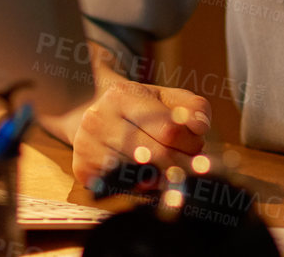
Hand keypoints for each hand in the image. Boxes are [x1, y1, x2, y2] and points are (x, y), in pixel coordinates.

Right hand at [65, 66, 211, 187]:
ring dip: (164, 177)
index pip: (169, 130)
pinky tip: (148, 178)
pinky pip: (124, 188)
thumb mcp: (166, 98)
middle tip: (190, 164)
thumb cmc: (138, 108)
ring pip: (141, 175)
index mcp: (122, 94)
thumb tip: (200, 127)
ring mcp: (87, 146)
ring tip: (169, 168)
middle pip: (156, 156)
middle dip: (182, 164)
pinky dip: (142, 188)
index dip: (191, 143)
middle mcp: (99, 118)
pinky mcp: (83, 170)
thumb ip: (193, 107)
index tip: (197, 145)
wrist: (93, 114)